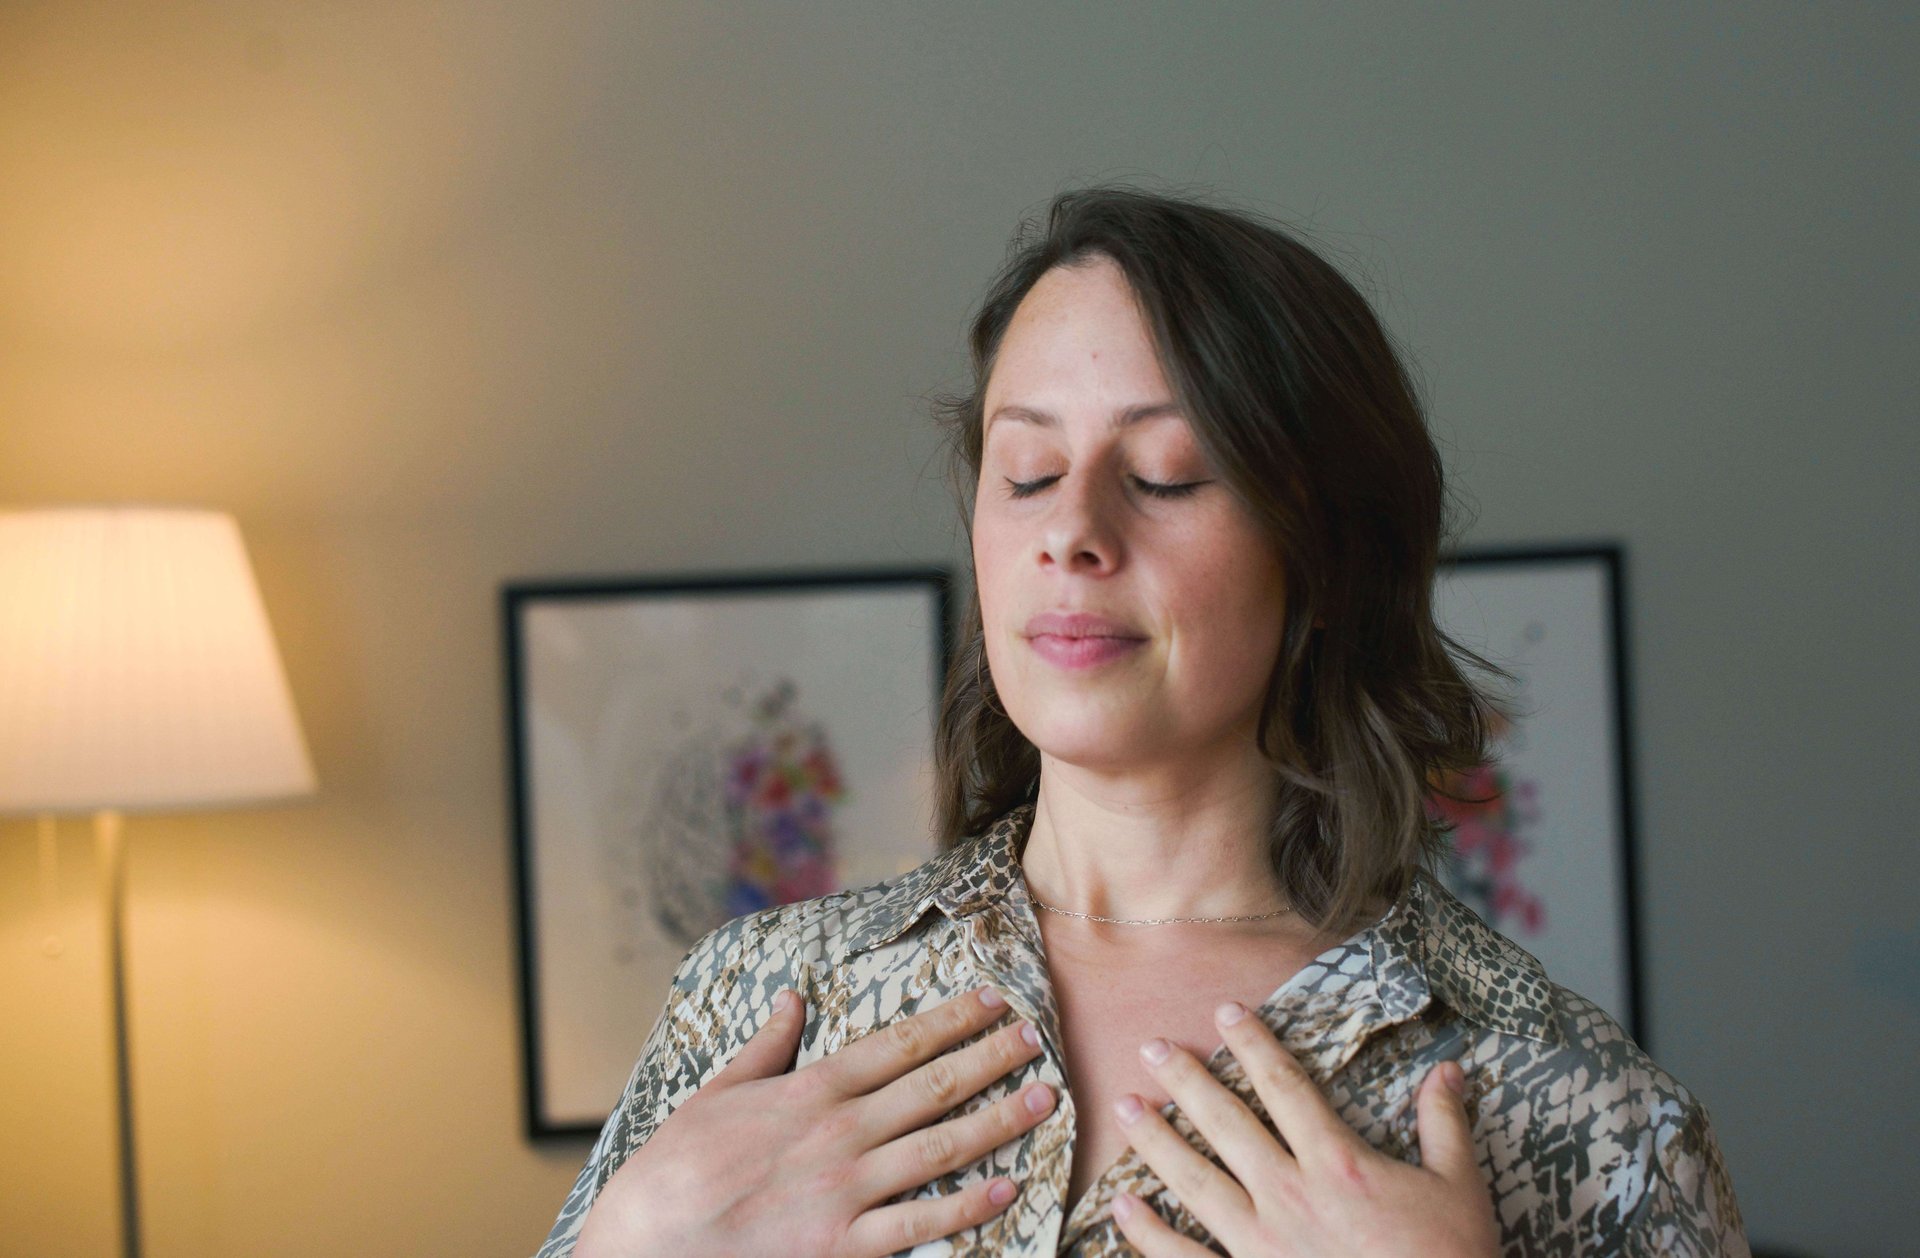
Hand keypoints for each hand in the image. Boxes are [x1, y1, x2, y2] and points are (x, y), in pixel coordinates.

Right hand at [575, 985, 1055, 1257]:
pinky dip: (969, 1206)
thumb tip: (793, 998)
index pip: (899, 1044)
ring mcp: (846, 1190)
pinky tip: (1007, 1188)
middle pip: (933, 1086)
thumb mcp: (716, 1092)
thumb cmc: (674, 1169)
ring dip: (999, 1120)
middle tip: (1037, 1036)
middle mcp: (839, 1132)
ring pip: (941, 1147)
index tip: (992, 1000)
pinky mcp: (845, 1246)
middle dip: (991, 1058)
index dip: (953, 1020)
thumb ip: (766, 1046)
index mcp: (810, 1090)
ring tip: (1044, 1097)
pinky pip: (921, 1223)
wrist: (647, 1244)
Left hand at [1107, 1001, 1497, 1257]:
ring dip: (1156, 1142)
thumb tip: (1449, 1069)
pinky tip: (1122, 1206)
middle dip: (1185, 1081)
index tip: (1224, 1011)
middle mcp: (1291, 1196)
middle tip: (1150, 1047)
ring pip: (1197, 1181)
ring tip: (1124, 1108)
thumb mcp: (1459, 1188)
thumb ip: (1445, 1125)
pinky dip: (1150, 1235)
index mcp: (1339, 1164)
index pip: (1286, 1087)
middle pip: (1226, 1124)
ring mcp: (1263, 1245)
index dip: (1254, 1044)